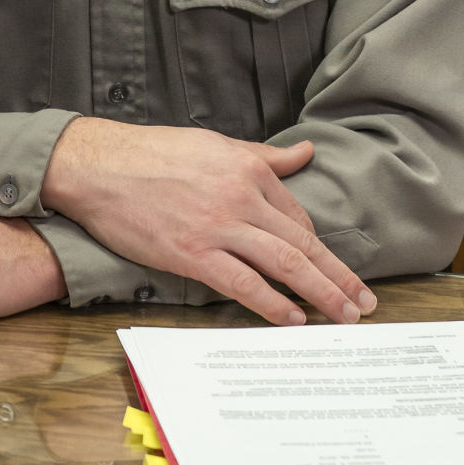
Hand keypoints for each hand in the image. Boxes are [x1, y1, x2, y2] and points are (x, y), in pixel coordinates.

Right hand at [42, 120, 376, 327]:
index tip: (332, 270)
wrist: (99, 165)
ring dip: (321, 294)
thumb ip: (264, 155)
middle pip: (302, 243)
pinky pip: (243, 284)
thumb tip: (305, 152)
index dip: (317, 248)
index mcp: (248, 169)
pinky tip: (293, 319)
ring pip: (284, 264)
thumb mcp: (216, 145)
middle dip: (338, 276)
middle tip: (364, 303)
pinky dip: (273, 304)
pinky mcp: (193, 254)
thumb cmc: (153, 153)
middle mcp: (241, 196)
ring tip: (344, 317)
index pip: (296, 215)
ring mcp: (218, 226)